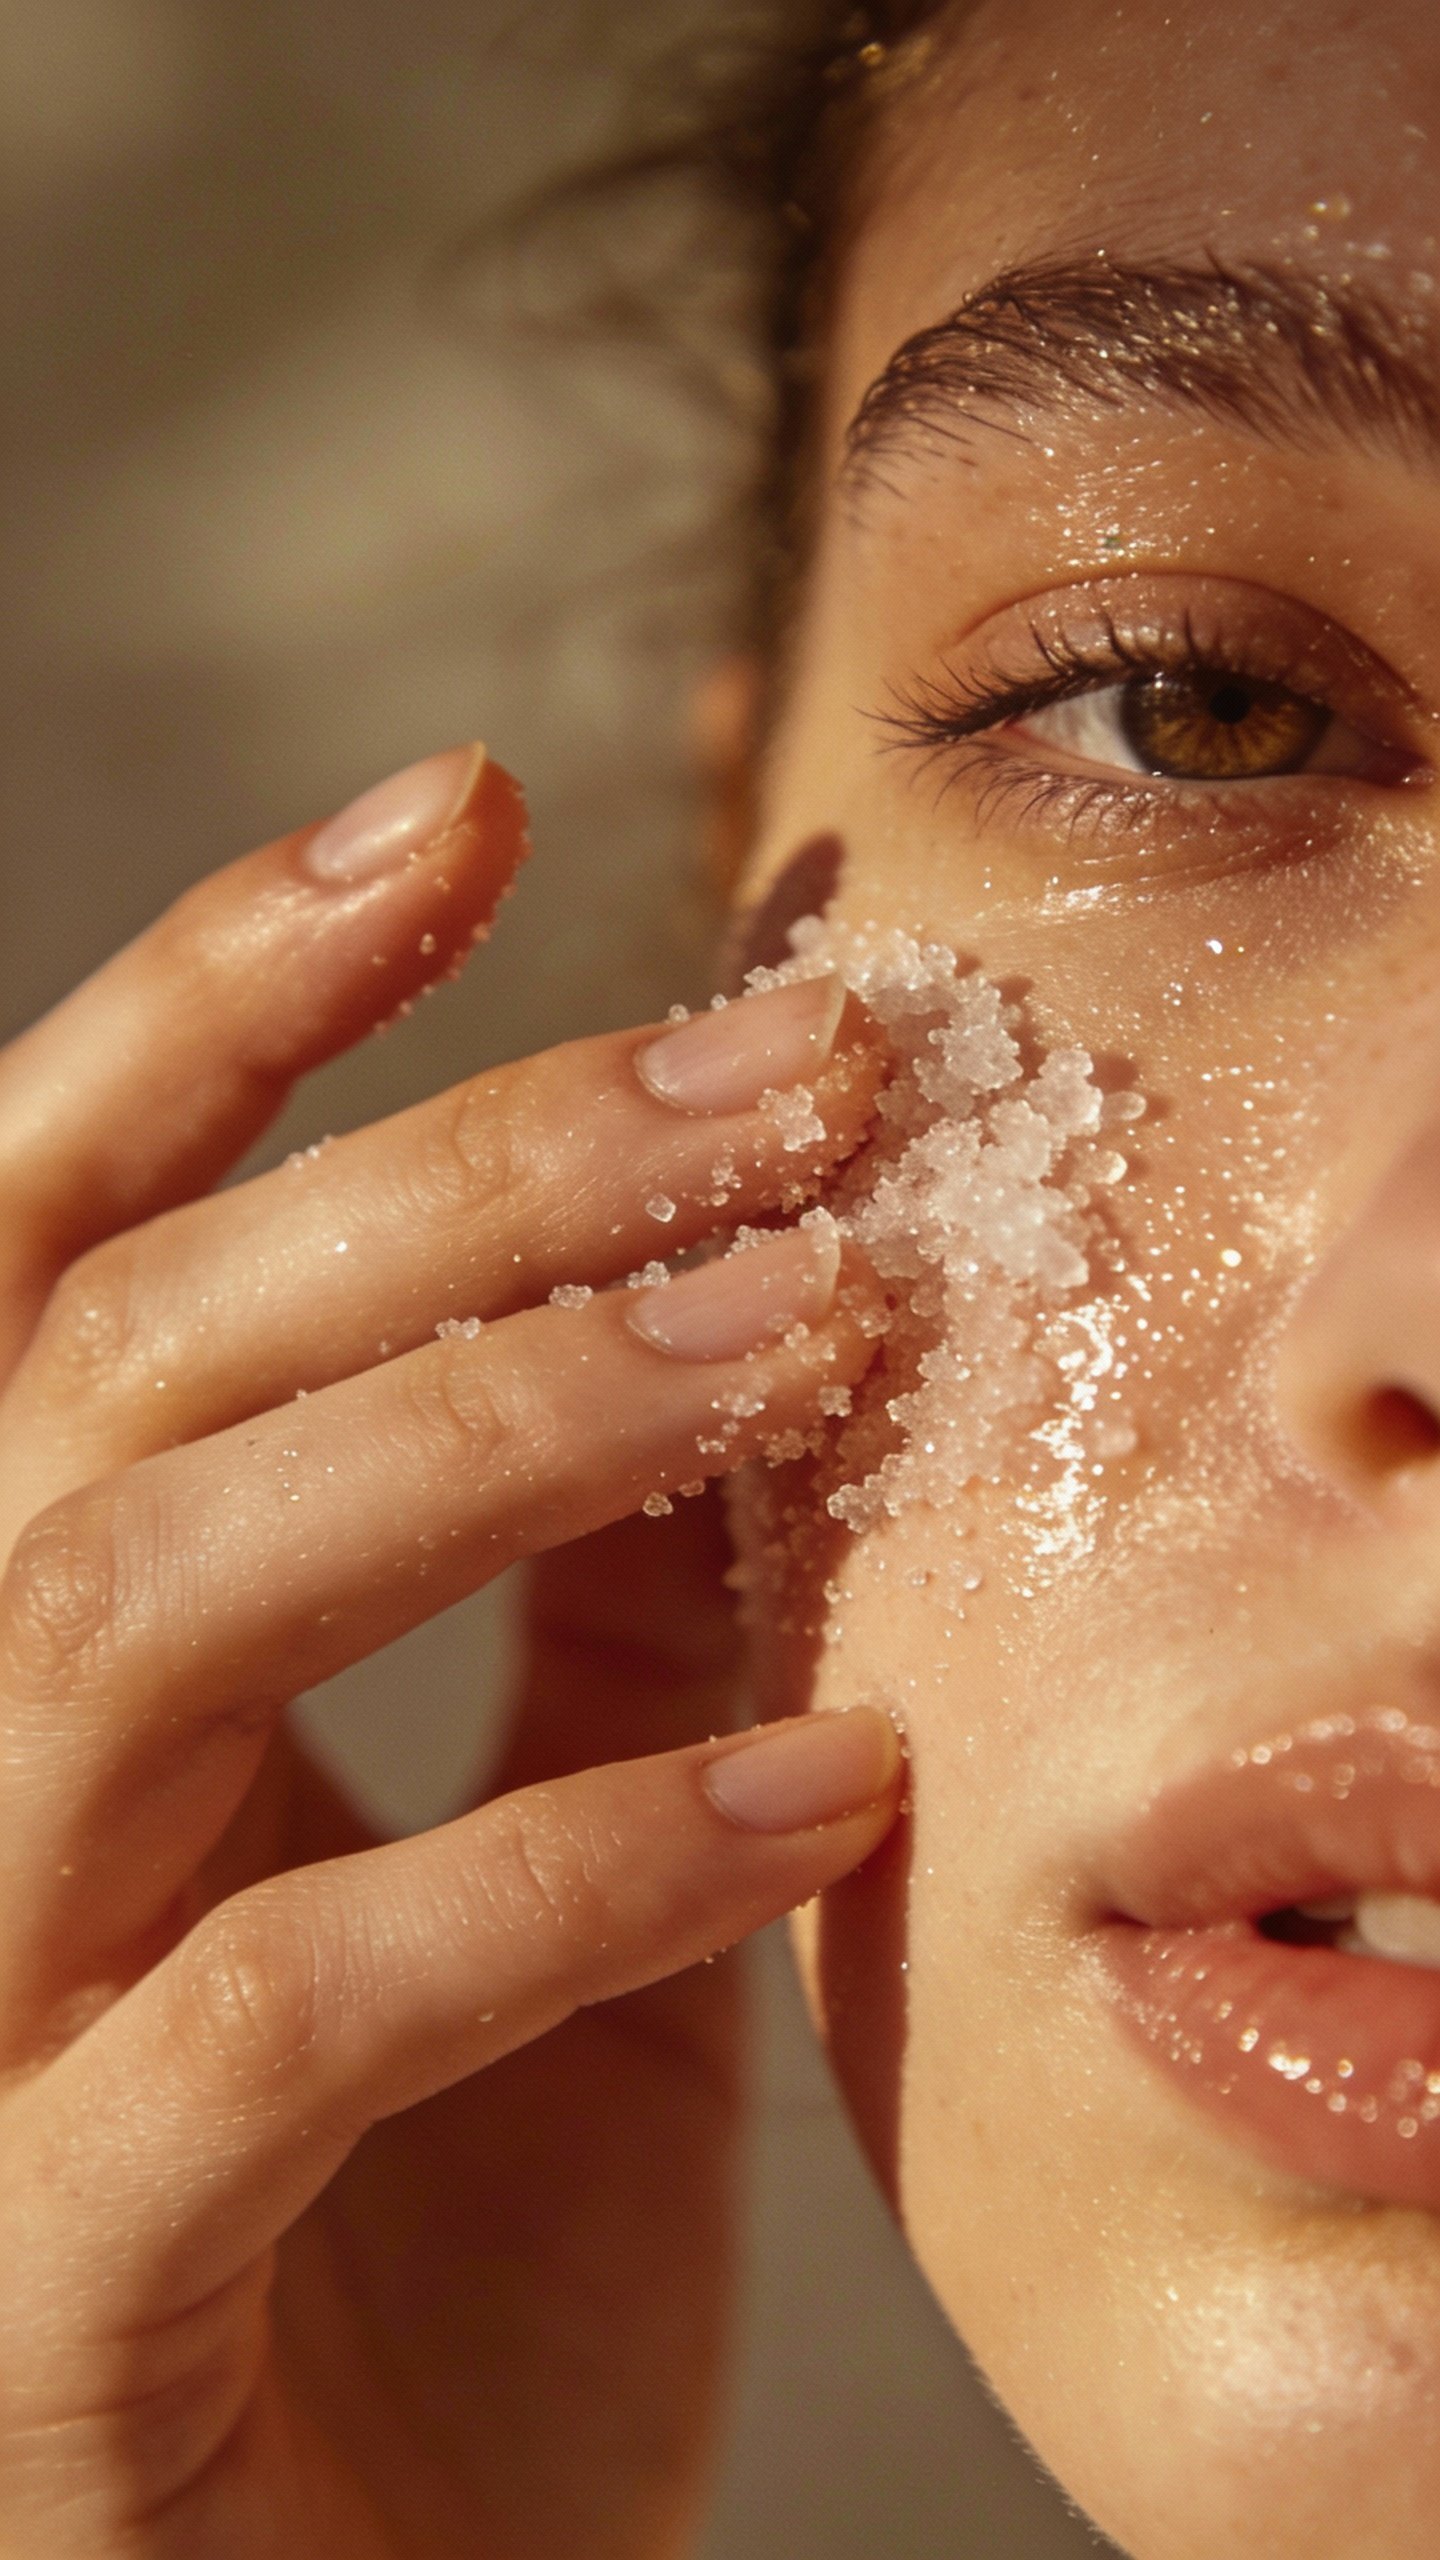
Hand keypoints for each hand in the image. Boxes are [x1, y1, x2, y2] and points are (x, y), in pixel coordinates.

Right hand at [0, 745, 901, 2558]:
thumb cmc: (423, 2277)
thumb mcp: (539, 1888)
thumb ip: (579, 1622)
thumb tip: (725, 1317)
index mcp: (17, 1655)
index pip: (41, 1242)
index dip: (216, 993)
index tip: (464, 800)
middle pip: (112, 1364)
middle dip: (456, 1174)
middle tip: (790, 1070)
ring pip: (123, 1610)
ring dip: (493, 1433)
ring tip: (813, 1326)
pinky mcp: (29, 2301)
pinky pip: (276, 2020)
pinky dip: (572, 1874)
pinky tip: (840, 1782)